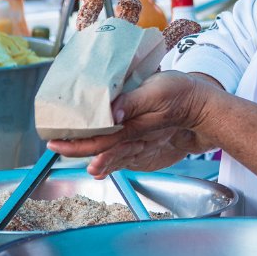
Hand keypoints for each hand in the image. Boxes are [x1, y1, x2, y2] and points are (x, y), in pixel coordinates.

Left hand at [47, 71, 218, 178]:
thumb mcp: (155, 91)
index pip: (98, 140)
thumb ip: (132, 103)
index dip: (75, 144)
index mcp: (132, 128)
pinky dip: (111, 160)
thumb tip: (111, 113)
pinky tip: (102, 165)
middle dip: (77, 151)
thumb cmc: (178, 93)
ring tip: (75, 162)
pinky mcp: (147, 140)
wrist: (201, 105)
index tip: (54, 142)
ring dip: (94, 159)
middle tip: (55, 148)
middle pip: (101, 151)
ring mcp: (141, 143)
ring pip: (112, 155)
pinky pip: (124, 154)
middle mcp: (134, 140)